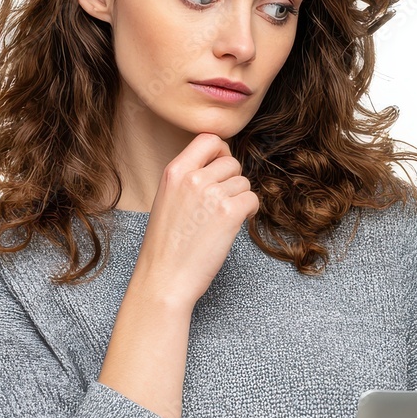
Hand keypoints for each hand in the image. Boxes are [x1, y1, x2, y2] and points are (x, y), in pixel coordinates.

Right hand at [135, 133, 258, 307]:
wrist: (164, 279)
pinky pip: (252, 199)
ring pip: (244, 182)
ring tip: (222, 220)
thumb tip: (219, 166)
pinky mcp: (229, 213)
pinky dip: (249, 212)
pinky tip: (235, 226)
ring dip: (240, 200)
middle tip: (221, 204)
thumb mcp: (167, 200)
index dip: (221, 152)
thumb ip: (188, 179)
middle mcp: (193, 177)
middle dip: (232, 182)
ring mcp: (211, 194)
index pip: (209, 139)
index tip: (221, 171)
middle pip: (231, 162)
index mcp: (174, 171)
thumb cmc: (166, 246)